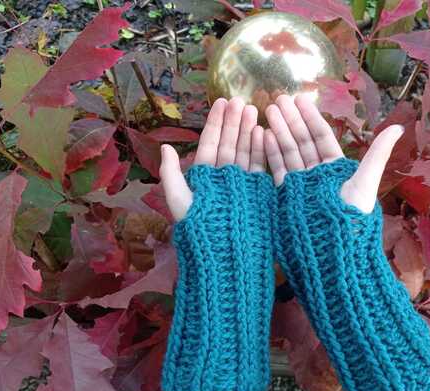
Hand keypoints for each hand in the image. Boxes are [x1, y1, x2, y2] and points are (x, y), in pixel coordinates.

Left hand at [159, 97, 265, 220]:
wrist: (224, 251)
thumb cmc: (198, 226)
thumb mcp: (179, 199)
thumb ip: (171, 173)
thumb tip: (165, 147)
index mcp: (204, 176)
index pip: (210, 143)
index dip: (215, 122)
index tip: (221, 102)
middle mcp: (223, 177)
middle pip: (229, 143)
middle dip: (234, 122)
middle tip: (240, 100)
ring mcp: (241, 183)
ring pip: (245, 151)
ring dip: (249, 131)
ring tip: (253, 110)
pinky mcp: (257, 191)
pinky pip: (258, 166)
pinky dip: (261, 150)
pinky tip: (264, 132)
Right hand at [264, 93, 403, 213]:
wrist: (333, 252)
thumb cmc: (351, 217)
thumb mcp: (365, 183)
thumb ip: (377, 154)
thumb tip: (398, 128)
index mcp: (337, 170)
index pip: (321, 137)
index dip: (311, 117)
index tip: (299, 99)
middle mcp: (318, 176)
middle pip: (303, 142)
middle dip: (291, 120)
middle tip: (279, 98)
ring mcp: (301, 186)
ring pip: (289, 153)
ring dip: (279, 132)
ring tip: (269, 111)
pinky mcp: (286, 197)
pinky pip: (278, 170)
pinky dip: (272, 154)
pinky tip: (265, 136)